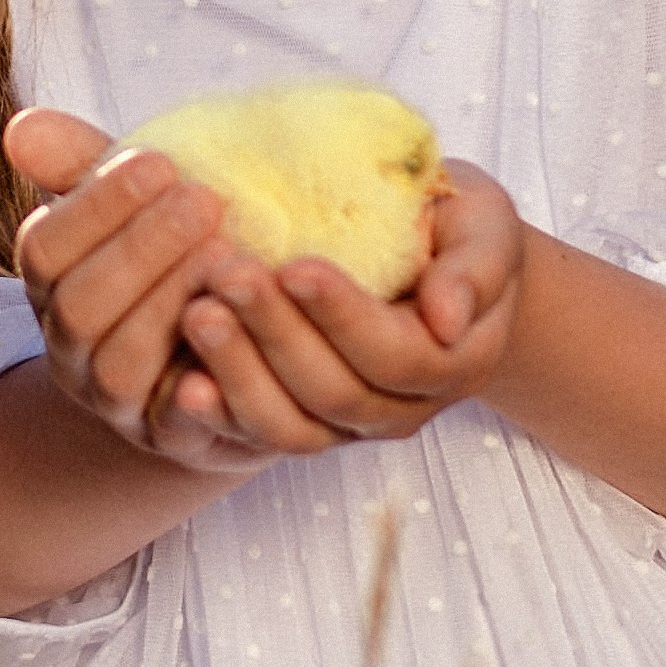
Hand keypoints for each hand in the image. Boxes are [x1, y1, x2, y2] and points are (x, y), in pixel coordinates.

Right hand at [3, 108, 265, 477]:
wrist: (222, 360)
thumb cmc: (176, 260)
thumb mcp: (137, 208)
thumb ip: (86, 166)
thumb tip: (21, 127)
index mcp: (55, 286)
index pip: (44, 250)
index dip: (97, 206)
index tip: (161, 160)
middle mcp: (72, 349)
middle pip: (80, 308)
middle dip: (141, 250)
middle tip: (206, 200)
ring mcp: (117, 403)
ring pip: (119, 366)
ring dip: (171, 306)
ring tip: (230, 257)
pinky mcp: (172, 440)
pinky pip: (174, 424)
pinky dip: (199, 386)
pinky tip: (235, 333)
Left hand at [168, 159, 525, 455]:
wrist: (436, 265)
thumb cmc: (458, 233)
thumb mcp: (485, 229)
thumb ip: (475, 268)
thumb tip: (447, 318)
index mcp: (454, 363)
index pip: (394, 354)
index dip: (344, 317)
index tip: (296, 265)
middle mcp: (401, 409)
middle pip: (334, 392)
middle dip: (276, 334)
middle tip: (226, 273)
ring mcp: (349, 427)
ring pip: (290, 426)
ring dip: (238, 373)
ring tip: (196, 313)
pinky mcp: (302, 425)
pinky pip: (255, 437)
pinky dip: (218, 414)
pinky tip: (180, 381)